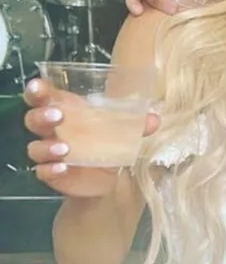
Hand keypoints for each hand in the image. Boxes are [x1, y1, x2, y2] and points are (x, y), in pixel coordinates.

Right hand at [24, 79, 159, 196]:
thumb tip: (155, 119)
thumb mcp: (121, 130)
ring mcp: (50, 153)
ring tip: (64, 148)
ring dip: (47, 147)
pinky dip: (50, 170)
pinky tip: (61, 168)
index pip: (42, 97)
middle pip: (33, 119)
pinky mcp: (53, 174)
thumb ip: (135, 124)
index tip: (38, 87)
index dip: (36, 91)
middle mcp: (52, 131)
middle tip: (58, 115)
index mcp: (64, 110)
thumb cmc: (106, 141)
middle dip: (42, 115)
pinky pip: (43, 172)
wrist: (106, 176)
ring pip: (35, 147)